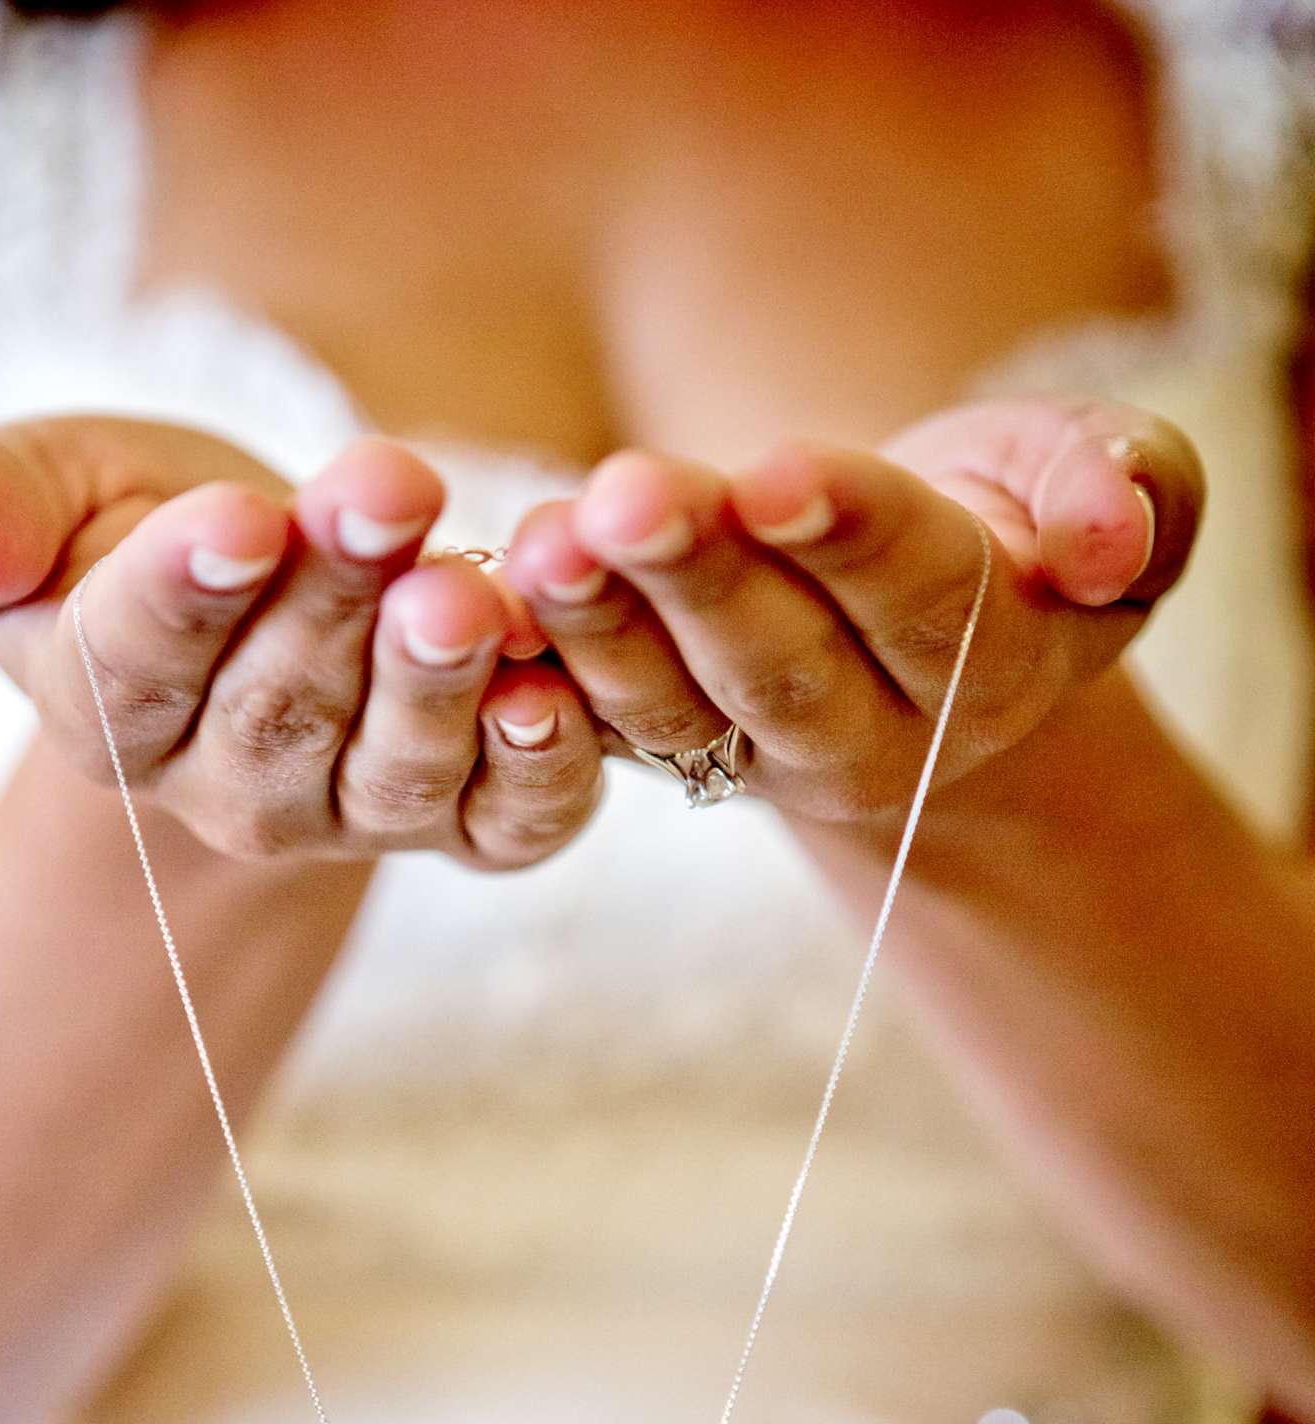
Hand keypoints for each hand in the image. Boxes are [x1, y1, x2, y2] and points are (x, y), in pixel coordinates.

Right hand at [0, 419, 602, 869]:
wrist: (271, 594)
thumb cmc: (145, 526)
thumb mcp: (51, 486)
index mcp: (107, 708)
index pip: (131, 664)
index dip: (181, 593)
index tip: (233, 517)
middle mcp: (230, 790)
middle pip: (278, 706)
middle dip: (333, 598)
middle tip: (383, 493)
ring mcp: (353, 818)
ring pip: (392, 771)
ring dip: (436, 685)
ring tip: (465, 595)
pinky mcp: (467, 823)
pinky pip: (503, 823)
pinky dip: (538, 773)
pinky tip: (552, 696)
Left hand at [501, 399, 1203, 821]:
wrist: (945, 632)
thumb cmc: (1028, 523)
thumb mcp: (1116, 486)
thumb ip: (1130, 493)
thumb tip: (1102, 540)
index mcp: (994, 659)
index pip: (923, 595)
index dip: (849, 534)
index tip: (774, 473)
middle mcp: (874, 734)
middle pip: (779, 662)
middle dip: (696, 579)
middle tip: (622, 497)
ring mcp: (763, 757)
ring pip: (673, 707)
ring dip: (598, 628)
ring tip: (537, 546)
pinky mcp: (675, 751)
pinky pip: (600, 728)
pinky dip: (541, 674)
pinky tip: (486, 601)